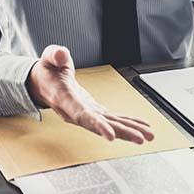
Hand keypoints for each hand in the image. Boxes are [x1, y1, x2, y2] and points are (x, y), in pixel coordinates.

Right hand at [27, 45, 153, 143]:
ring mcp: (88, 114)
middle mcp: (78, 112)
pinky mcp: (95, 112)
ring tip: (149, 136)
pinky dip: (129, 122)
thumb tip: (63, 54)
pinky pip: (114, 119)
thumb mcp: (48, 58)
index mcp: (65, 99)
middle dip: (122, 132)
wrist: (44, 84)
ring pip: (111, 124)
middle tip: (141, 139)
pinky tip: (142, 127)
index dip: (97, 125)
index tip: (111, 136)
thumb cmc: (48, 71)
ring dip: (131, 131)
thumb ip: (55, 55)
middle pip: (102, 124)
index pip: (82, 115)